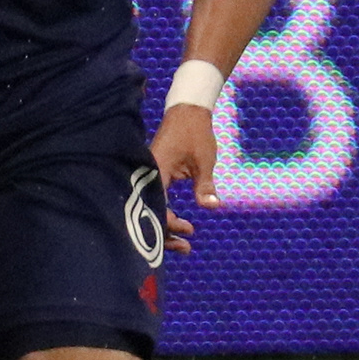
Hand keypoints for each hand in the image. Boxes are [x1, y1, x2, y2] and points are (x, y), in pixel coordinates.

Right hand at [147, 108, 212, 256]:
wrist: (187, 111)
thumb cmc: (195, 133)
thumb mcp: (204, 161)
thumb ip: (205, 185)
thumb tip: (211, 207)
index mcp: (155, 172)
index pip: (157, 207)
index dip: (170, 224)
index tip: (189, 230)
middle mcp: (147, 177)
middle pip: (150, 213)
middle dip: (165, 235)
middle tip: (186, 248)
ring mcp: (149, 177)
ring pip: (152, 208)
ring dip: (166, 227)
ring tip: (185, 243)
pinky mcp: (154, 176)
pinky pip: (155, 200)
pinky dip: (166, 214)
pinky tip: (178, 224)